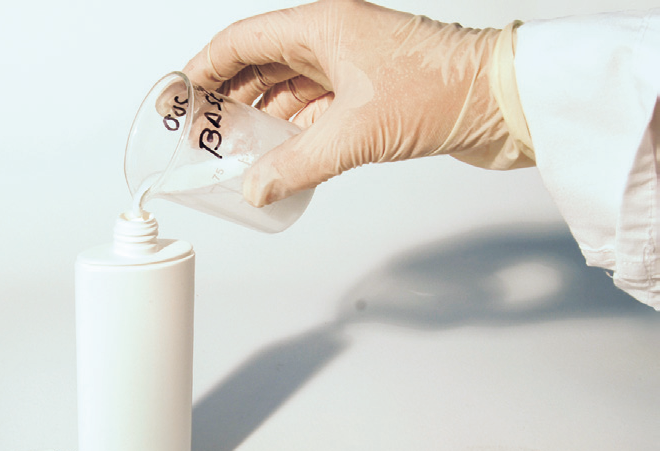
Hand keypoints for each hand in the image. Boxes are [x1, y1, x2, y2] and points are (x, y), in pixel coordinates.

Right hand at [184, 0, 514, 205]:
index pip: (244, 40)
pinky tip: (283, 155)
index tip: (184, 92)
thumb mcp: (355, 132)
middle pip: (263, 64)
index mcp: (322, 26)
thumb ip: (297, 164)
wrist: (502, 101)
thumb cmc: (443, 90)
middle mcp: (334, 41)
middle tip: (206, 129)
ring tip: (238, 148)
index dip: (208, 66)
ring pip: (291, 89)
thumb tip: (257, 188)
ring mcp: (353, 67)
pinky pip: (318, 111)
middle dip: (232, 96)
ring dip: (264, 118)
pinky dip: (297, 133)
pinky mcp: (372, 95)